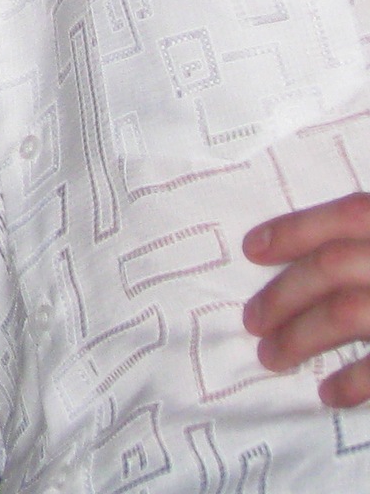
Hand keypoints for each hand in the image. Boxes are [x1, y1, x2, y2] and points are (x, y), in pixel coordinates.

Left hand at [245, 194, 369, 405]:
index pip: (351, 215)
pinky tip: (328, 394)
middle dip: (283, 294)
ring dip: (301, 337)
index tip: (251, 250)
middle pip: (334, 267)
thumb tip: (314, 258)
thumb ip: (365, 243)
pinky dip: (354, 382)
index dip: (296, 230)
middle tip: (250, 321)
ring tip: (271, 357)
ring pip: (347, 313)